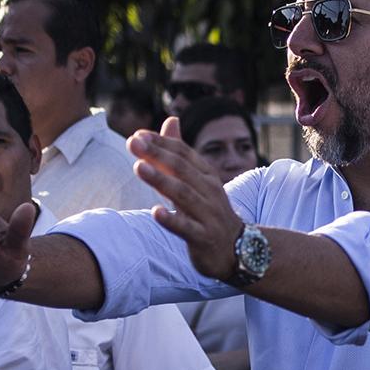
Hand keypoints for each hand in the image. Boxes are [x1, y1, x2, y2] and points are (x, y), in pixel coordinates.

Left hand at [130, 120, 244, 284]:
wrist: (237, 250)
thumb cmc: (210, 212)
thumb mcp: (198, 181)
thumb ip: (180, 154)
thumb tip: (170, 120)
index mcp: (206, 176)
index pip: (183, 153)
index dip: (161, 143)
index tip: (138, 135)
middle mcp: (209, 191)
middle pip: (181, 169)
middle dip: (156, 154)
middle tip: (133, 142)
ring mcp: (208, 215)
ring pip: (183, 194)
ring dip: (160, 179)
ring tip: (138, 167)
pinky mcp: (204, 238)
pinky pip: (187, 228)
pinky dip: (172, 220)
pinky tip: (155, 212)